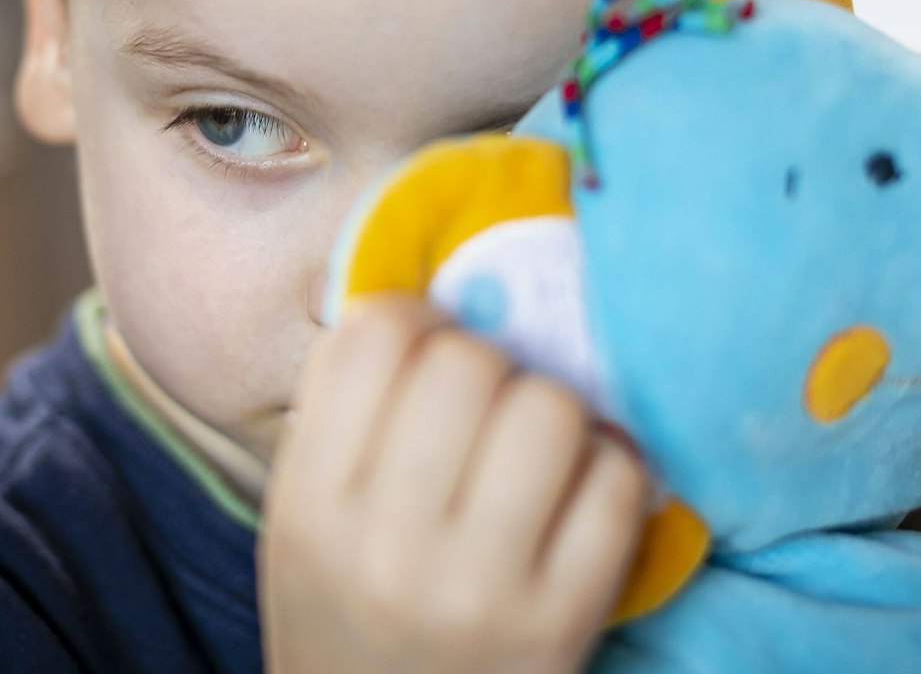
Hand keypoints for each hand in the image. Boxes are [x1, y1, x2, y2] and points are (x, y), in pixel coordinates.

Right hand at [260, 294, 652, 673]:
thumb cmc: (350, 613)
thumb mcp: (306, 521)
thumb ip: (343, 417)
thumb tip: (429, 298)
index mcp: (312, 506)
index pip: (373, 337)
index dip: (413, 320)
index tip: (425, 351)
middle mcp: (388, 546)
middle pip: (467, 361)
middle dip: (486, 366)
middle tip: (484, 407)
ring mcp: (479, 589)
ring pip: (548, 408)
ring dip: (551, 411)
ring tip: (535, 447)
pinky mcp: (562, 623)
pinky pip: (614, 483)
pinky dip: (610, 468)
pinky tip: (581, 490)